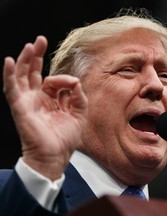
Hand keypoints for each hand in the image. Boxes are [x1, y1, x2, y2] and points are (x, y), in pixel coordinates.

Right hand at [3, 36, 87, 179]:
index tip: (73, 84)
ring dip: (25, 60)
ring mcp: (28, 102)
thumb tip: (75, 81)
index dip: (65, 79)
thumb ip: (78, 96)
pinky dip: (9, 75)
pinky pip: (12, 89)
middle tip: (41, 40)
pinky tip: (9, 62)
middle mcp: (38, 99)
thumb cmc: (65, 138)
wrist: (55, 156)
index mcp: (51, 100)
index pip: (55, 81)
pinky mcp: (20, 107)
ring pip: (22, 76)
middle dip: (37, 56)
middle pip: (34, 73)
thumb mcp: (79, 114)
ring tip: (30, 46)